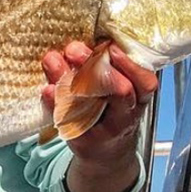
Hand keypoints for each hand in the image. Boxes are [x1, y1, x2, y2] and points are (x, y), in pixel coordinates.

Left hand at [42, 41, 157, 191]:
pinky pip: (67, 121)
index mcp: (138, 99)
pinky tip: (45, 89)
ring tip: (52, 61)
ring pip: (91, 106)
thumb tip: (82, 40)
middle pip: (121, 92)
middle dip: (97, 68)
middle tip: (74, 49)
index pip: (145, 83)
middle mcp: (125, 116)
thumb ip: (104, 66)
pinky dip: (54, 103)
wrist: (103, 151)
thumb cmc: (110, 112)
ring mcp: (103, 130)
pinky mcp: (80, 139)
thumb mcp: (116, 88)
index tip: (110, 46)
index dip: (129, 64)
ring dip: (70, 81)